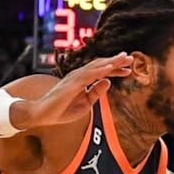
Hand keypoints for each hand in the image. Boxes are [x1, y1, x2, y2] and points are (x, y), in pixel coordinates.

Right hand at [15, 52, 132, 128]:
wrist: (43, 115)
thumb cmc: (62, 109)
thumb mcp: (86, 103)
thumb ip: (96, 92)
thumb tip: (109, 82)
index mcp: (82, 80)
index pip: (101, 71)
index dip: (115, 69)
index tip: (129, 70)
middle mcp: (79, 75)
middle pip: (100, 65)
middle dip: (116, 61)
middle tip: (131, 58)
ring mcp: (74, 78)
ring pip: (95, 67)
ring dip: (110, 62)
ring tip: (123, 58)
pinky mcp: (71, 84)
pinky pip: (87, 75)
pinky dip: (99, 70)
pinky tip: (109, 67)